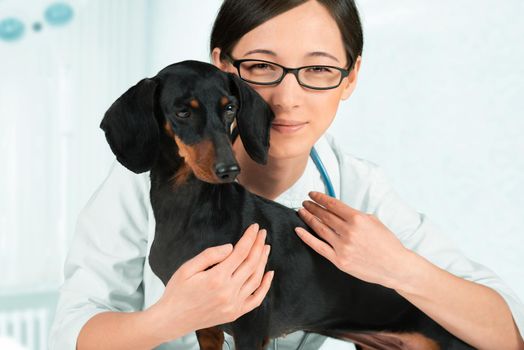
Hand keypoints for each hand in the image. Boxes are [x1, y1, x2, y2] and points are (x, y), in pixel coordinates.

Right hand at [148, 223, 273, 341]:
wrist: (172, 320)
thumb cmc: (177, 292)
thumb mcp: (187, 268)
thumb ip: (210, 255)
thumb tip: (231, 247)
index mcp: (216, 278)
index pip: (240, 252)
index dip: (250, 238)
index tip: (255, 227)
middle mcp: (228, 292)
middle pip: (251, 263)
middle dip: (259, 245)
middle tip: (262, 233)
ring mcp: (234, 304)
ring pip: (256, 279)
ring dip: (263, 261)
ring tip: (265, 248)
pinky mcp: (235, 313)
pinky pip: (256, 299)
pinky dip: (265, 286)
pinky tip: (268, 273)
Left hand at [295, 191, 411, 287]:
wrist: (395, 266)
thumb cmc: (387, 243)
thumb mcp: (374, 221)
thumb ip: (354, 215)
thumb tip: (338, 210)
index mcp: (358, 219)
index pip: (333, 204)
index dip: (320, 198)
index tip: (312, 194)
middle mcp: (348, 232)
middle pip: (324, 215)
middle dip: (312, 206)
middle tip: (305, 202)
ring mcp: (342, 247)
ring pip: (319, 228)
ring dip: (308, 218)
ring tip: (302, 211)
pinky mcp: (339, 260)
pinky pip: (318, 247)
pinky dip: (307, 237)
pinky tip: (299, 229)